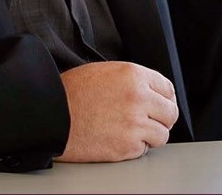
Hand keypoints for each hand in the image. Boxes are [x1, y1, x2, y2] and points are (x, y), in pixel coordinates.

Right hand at [55, 61, 178, 162]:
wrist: (51, 116)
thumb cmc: (71, 93)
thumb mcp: (103, 71)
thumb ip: (131, 80)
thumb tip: (151, 91)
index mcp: (132, 75)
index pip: (168, 88)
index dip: (164, 98)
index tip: (160, 105)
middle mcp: (138, 97)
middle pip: (170, 113)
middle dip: (161, 118)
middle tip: (149, 120)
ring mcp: (134, 123)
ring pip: (162, 134)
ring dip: (150, 134)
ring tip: (131, 130)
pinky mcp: (127, 146)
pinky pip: (145, 149)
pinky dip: (135, 147)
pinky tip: (118, 137)